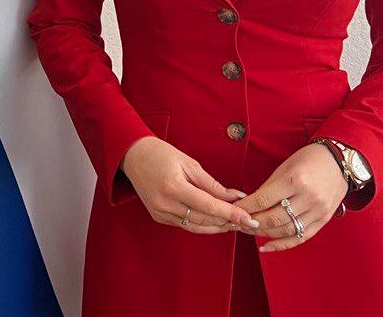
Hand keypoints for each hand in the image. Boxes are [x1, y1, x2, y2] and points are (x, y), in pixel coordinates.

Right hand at [120, 136, 258, 233]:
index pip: (209, 206)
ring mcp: (160, 213)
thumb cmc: (161, 154)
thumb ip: (213, 184)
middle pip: (204, 220)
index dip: (231, 213)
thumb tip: (235, 197)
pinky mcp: (158, 217)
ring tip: (234, 223)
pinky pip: (185, 225)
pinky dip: (201, 224)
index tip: (248, 218)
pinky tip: (214, 220)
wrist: (133, 156)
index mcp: (174, 187)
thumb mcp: (190, 164)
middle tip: (246, 220)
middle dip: (227, 221)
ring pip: (195, 227)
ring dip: (216, 226)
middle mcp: (165, 204)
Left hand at [232, 143, 347, 251]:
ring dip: (264, 234)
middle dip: (252, 223)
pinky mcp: (324, 220)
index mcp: (295, 180)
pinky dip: (282, 245)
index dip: (245, 208)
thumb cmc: (308, 160)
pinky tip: (266, 246)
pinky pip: (301, 237)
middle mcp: (308, 197)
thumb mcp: (285, 167)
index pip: (264, 199)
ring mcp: (318, 211)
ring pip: (286, 230)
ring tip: (249, 231)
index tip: (233, 210)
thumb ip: (268, 187)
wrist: (339, 162)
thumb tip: (249, 205)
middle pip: (274, 218)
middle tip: (238, 222)